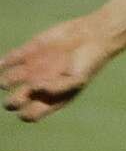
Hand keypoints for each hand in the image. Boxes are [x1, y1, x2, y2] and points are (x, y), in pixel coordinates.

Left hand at [1, 15, 115, 122]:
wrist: (91, 36)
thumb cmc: (88, 63)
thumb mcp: (77, 79)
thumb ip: (57, 87)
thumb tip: (34, 88)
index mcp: (51, 99)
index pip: (30, 115)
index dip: (25, 113)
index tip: (34, 101)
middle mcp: (38, 87)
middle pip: (14, 102)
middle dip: (11, 102)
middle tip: (22, 91)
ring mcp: (31, 70)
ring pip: (6, 82)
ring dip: (6, 80)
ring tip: (24, 72)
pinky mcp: (27, 53)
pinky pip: (7, 61)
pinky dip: (3, 63)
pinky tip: (10, 61)